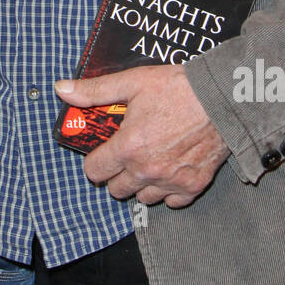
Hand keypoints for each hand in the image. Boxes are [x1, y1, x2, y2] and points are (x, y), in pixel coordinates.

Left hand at [56, 64, 229, 207]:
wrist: (222, 98)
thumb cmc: (177, 88)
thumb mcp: (133, 82)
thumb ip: (95, 90)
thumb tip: (61, 89)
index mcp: (128, 147)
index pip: (94, 171)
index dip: (95, 162)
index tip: (103, 153)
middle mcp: (146, 170)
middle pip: (116, 190)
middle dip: (116, 174)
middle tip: (126, 156)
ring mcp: (171, 181)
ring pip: (143, 198)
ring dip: (141, 184)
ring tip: (149, 162)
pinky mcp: (193, 186)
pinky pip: (172, 202)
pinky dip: (168, 191)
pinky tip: (169, 172)